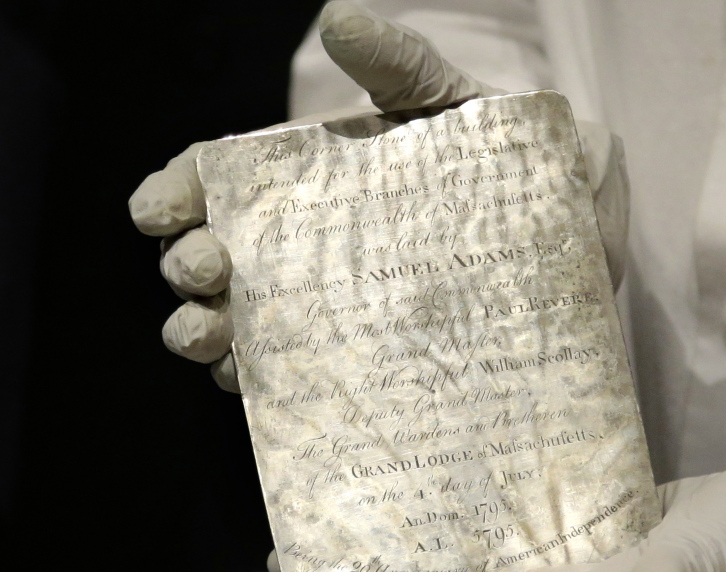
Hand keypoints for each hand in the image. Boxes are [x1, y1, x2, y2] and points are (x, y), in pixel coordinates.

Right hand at [127, 1, 629, 392]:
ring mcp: (324, 308)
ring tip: (210, 335)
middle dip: (190, 264)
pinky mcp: (355, 360)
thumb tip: (338, 16)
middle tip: (209, 269)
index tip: (154, 210)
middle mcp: (305, 247)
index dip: (178, 192)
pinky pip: (288, 377)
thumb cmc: (504, 167)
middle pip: (216, 254)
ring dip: (204, 332)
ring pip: (237, 322)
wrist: (571, 243)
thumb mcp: (455, 108)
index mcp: (311, 180)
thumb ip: (401, 68)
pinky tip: (251, 378)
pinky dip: (258, 380)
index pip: (222, 179)